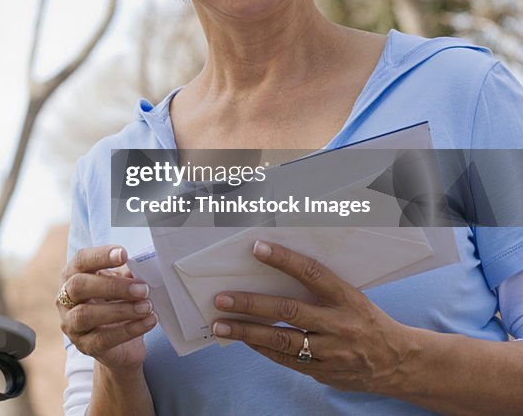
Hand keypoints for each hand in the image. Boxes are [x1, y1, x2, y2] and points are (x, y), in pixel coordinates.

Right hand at [58, 244, 157, 369]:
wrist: (122, 347)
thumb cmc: (118, 307)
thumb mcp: (122, 287)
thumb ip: (127, 276)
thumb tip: (142, 266)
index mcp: (73, 276)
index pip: (81, 260)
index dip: (101, 256)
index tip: (124, 254)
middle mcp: (65, 299)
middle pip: (79, 286)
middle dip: (113, 286)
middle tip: (142, 288)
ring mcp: (71, 324)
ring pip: (86, 314)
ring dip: (121, 309)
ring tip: (147, 307)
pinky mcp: (85, 346)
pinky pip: (103, 338)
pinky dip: (128, 329)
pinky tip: (148, 322)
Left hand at [211, 240, 412, 393]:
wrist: (399, 363)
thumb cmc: (367, 320)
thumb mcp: (352, 297)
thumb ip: (319, 288)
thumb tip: (276, 269)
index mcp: (347, 298)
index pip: (313, 274)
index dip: (284, 260)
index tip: (257, 248)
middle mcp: (339, 324)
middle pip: (289, 311)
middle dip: (251, 304)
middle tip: (221, 298)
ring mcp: (331, 352)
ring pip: (282, 341)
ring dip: (247, 332)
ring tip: (221, 324)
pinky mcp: (324, 372)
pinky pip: (286, 360)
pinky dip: (262, 348)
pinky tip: (243, 339)